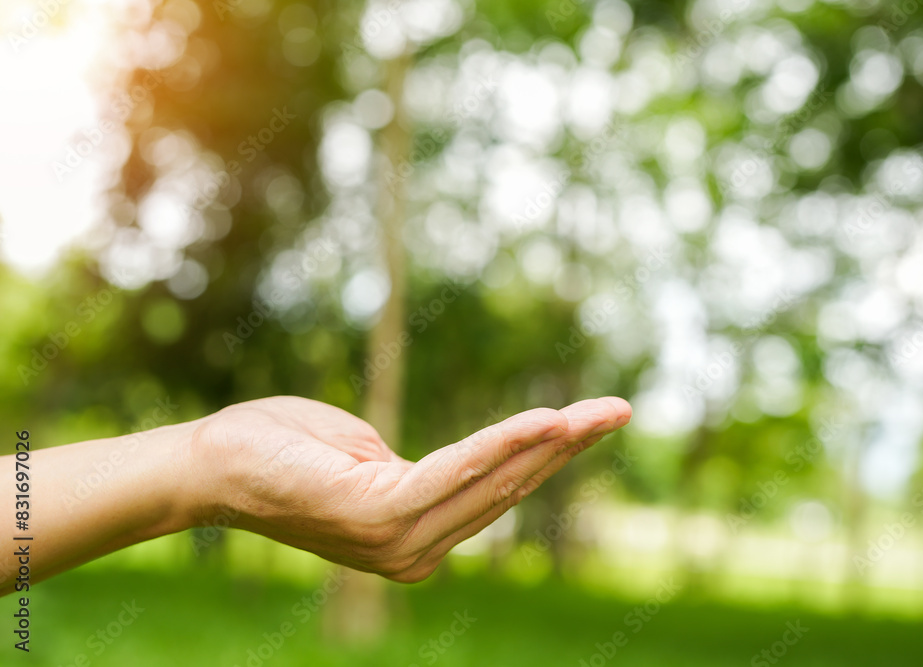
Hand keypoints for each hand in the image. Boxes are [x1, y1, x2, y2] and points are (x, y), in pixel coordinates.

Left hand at [191, 396, 630, 581]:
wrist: (212, 463)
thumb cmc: (283, 450)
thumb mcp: (367, 458)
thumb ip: (419, 469)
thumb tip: (462, 463)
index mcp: (414, 536)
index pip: (496, 493)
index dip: (547, 457)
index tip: (590, 421)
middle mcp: (414, 550)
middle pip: (507, 490)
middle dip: (567, 449)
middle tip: (618, 409)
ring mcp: (397, 540)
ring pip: (491, 483)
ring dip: (547, 444)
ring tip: (596, 412)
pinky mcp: (379, 515)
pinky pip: (454, 473)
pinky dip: (500, 446)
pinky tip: (543, 421)